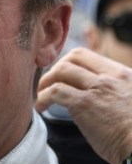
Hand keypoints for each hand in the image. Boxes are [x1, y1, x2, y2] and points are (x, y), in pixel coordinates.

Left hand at [36, 47, 131, 163]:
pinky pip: (55, 92)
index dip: (68, 63)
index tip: (61, 75)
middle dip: (55, 69)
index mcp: (123, 75)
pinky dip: (43, 97)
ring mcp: (97, 89)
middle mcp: (110, 77)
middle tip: (49, 84)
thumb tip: (97, 99)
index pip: (87, 56)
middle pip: (72, 58)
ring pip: (61, 71)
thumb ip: (115, 93)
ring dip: (46, 82)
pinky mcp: (85, 104)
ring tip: (41, 95)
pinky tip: (40, 108)